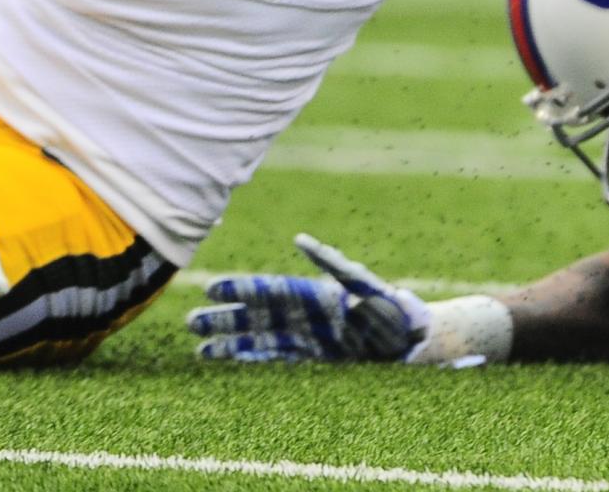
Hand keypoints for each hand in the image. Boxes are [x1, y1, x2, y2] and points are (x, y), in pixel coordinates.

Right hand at [186, 232, 430, 363]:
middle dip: (227, 318)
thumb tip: (303, 243)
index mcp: (319, 294)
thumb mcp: (371, 287)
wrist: (417, 342)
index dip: (242, 290)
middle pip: (259, 315)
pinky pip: (276, 361)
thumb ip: (338, 269)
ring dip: (231, 343)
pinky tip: (227, 364)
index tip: (212, 288)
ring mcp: (308, 338)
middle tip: (190, 321)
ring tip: (199, 349)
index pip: (272, 290)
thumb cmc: (399, 310)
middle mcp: (308, 316)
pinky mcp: (315, 360)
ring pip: (261, 339)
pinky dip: (252, 361)